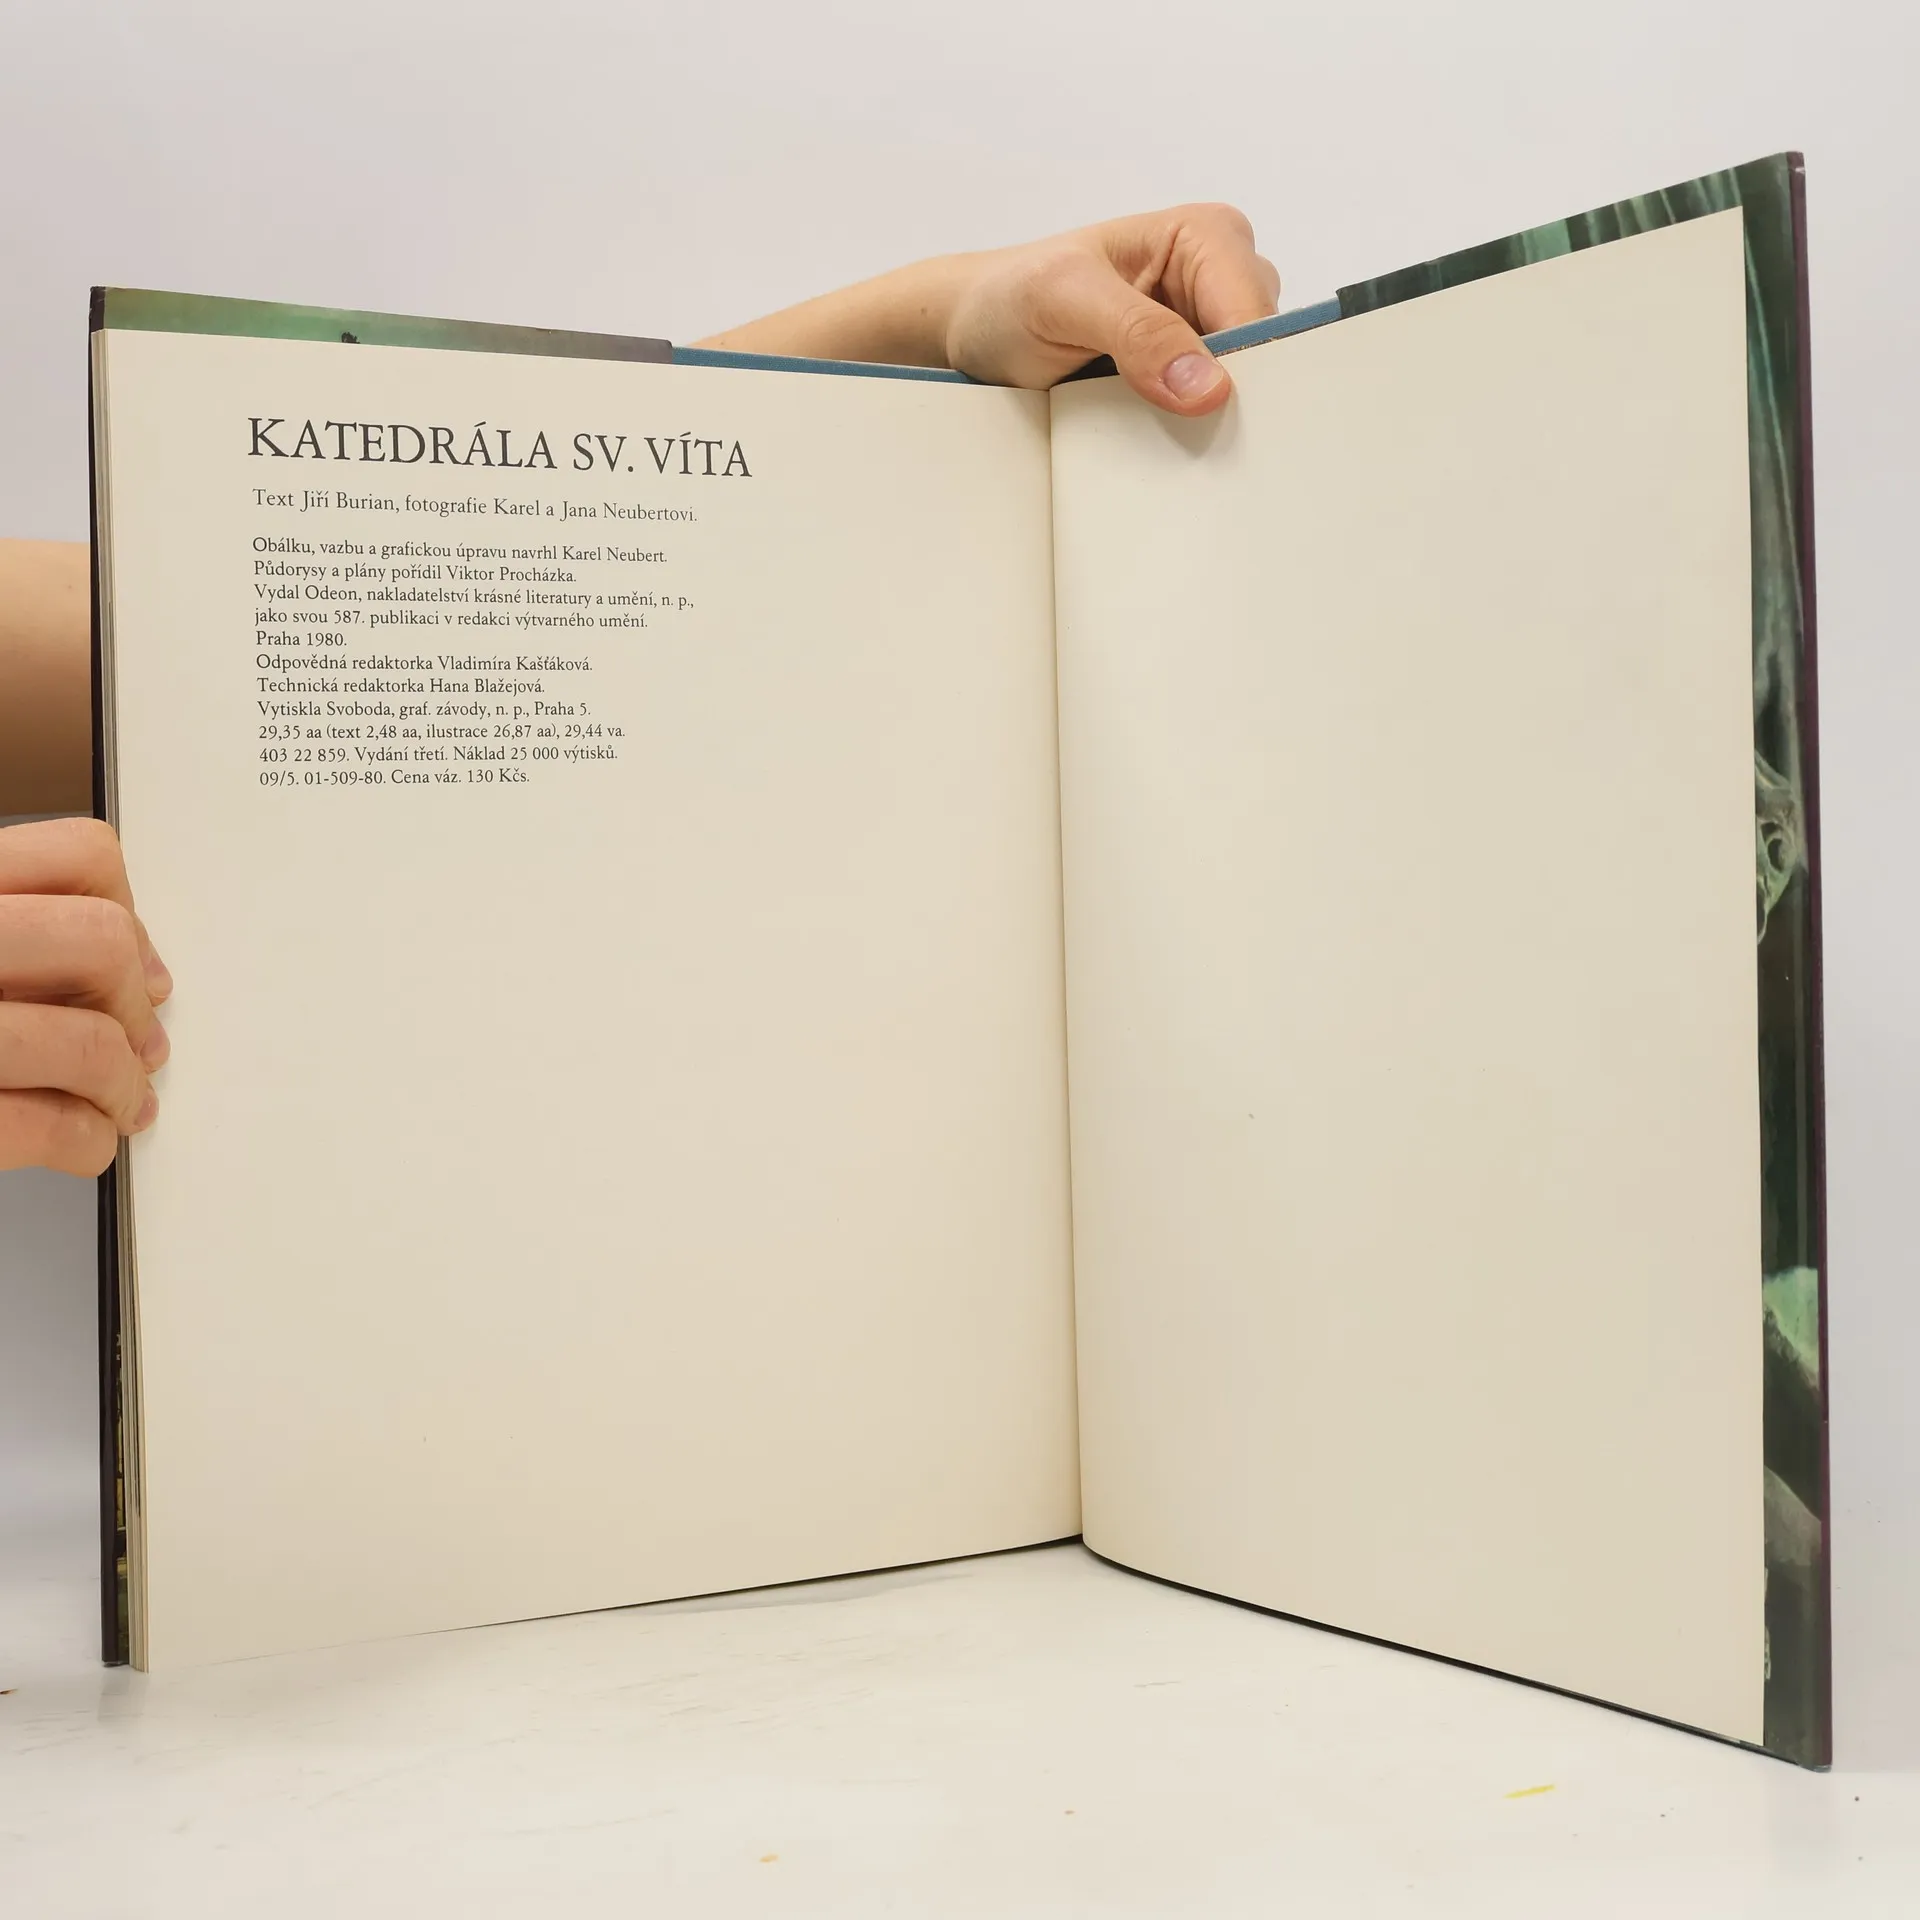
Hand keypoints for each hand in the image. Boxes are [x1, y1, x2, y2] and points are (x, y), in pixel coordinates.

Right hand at [0, 818, 170, 1175]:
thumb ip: (17, 935)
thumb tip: (138, 973)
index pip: (81, 857)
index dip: (129, 917)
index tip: (137, 971)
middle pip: (100, 943)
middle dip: (130, 1007)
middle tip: (131, 1045)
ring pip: (86, 1040)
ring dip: (119, 1085)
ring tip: (114, 1103)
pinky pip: (45, 1126)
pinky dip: (86, 1141)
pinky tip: (82, 1143)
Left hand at [943, 204, 1280, 415]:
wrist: (975, 331)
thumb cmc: (1012, 297)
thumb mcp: (1064, 299)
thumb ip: (1136, 332)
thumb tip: (1208, 385)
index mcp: (1207, 237)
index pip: (1257, 314)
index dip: (1245, 371)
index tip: (1213, 417)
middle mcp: (1219, 280)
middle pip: (1263, 356)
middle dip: (1235, 400)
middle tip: (1188, 437)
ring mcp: (1206, 333)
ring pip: (1243, 392)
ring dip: (1212, 423)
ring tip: (1164, 438)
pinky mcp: (1186, 377)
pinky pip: (1212, 415)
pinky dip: (1193, 435)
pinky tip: (1165, 445)